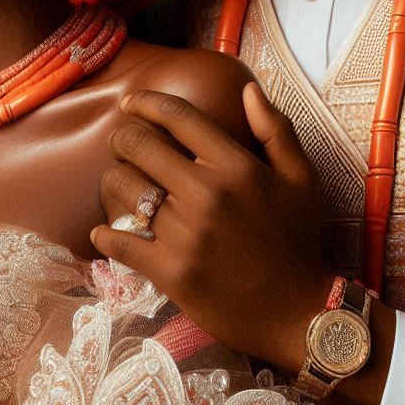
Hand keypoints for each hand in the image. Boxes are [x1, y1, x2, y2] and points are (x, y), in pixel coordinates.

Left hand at [91, 83, 333, 372]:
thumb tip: (247, 90)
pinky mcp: (170, 271)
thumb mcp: (301, 179)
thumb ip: (275, 129)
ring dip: (112, 179)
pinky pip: (119, 241)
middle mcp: (206, 193)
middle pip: (138, 144)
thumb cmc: (297, 241)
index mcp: (235, 166)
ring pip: (122, 186)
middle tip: (121, 144)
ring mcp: (185, 233)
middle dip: (122, 137)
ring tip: (118, 183)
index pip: (177, 116)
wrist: (297, 314)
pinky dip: (104, 234)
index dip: (146, 102)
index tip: (130, 103)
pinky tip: (104, 231)